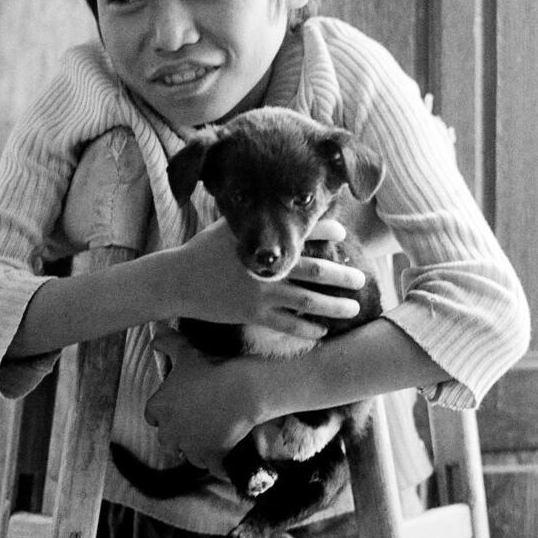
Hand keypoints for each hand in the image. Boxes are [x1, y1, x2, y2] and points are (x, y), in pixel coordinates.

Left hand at [144, 329, 256, 472]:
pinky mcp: (212, 457)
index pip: (152, 416)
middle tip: (194, 426)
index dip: (164, 412)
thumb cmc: (211, 367)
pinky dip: (219, 466)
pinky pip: (213, 468)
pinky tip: (227, 462)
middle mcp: (170, 431)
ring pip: (189, 455)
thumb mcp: (185, 351)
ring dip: (197, 450)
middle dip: (177, 435)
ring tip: (212, 440)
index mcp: (159, 408)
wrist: (242, 388)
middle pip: (167, 441)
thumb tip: (155, 335)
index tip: (177, 408)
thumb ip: (167, 343)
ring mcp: (191, 447)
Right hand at [174, 218, 364, 340]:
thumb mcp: (227, 227)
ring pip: (308, 301)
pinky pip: (288, 325)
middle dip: (342, 274)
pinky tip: (323, 331)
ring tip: (353, 307)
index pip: (303, 232)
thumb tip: (274, 207)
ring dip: (334, 305)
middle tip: (361, 278)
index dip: (328, 230)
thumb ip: (254, 222)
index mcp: (263, 241)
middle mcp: (266, 267)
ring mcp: (261, 292)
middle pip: (315, 271)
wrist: (176, 280)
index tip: (345, 232)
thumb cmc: (202, 251)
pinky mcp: (252, 314)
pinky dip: (308, 329)